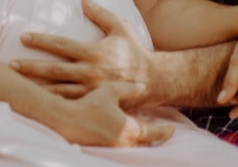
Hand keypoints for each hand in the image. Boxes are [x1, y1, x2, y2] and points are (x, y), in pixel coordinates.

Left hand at [11, 0, 154, 108]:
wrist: (154, 81)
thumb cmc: (135, 51)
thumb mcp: (120, 27)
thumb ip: (100, 13)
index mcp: (94, 52)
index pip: (61, 45)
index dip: (41, 41)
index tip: (23, 37)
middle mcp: (90, 72)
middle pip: (54, 70)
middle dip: (31, 67)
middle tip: (11, 64)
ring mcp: (91, 91)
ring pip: (58, 91)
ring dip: (37, 88)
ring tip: (17, 85)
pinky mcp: (93, 103)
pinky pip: (69, 104)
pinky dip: (52, 103)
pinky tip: (36, 102)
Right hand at [46, 81, 174, 146]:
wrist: (65, 121)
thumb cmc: (88, 104)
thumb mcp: (110, 90)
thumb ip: (129, 88)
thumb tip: (144, 87)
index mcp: (130, 128)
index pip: (154, 133)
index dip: (165, 131)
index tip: (173, 130)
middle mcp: (124, 142)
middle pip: (146, 143)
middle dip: (153, 137)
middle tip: (159, 131)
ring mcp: (114, 148)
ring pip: (134, 147)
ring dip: (139, 140)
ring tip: (142, 132)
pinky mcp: (103, 149)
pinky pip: (121, 147)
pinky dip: (126, 141)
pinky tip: (123, 133)